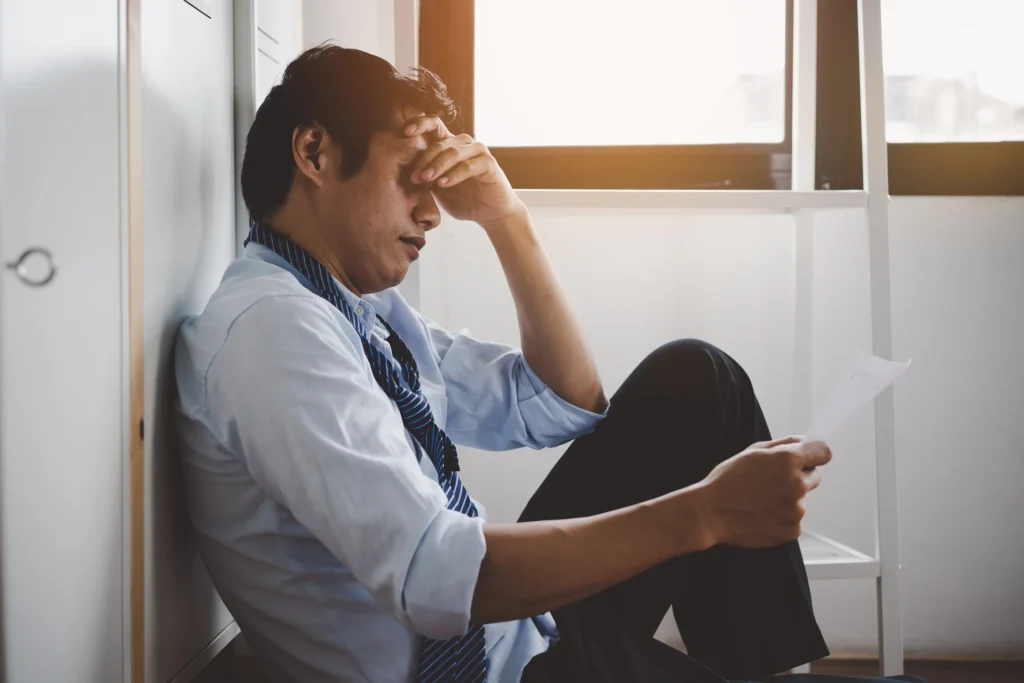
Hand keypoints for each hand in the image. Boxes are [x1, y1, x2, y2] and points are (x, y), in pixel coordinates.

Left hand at [404, 116, 525, 227]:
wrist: (489, 214)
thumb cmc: (462, 199)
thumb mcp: (437, 186)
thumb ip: (424, 175)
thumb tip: (399, 169)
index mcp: (450, 144)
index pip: (434, 125)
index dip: (420, 124)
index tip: (405, 132)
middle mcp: (464, 144)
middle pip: (440, 143)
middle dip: (424, 159)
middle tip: (415, 177)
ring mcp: (478, 152)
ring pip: (453, 152)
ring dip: (437, 165)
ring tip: (426, 179)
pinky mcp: (489, 164)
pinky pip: (468, 166)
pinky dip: (454, 174)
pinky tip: (443, 184)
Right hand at [697, 436, 831, 547]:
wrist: (711, 513)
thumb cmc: (727, 480)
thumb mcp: (752, 452)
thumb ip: (783, 444)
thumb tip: (804, 441)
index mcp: (788, 460)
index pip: (823, 452)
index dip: (815, 454)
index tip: (809, 458)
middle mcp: (797, 484)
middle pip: (813, 477)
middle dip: (798, 477)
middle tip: (772, 482)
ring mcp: (796, 510)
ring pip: (801, 500)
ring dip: (788, 500)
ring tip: (760, 501)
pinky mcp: (792, 530)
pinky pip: (794, 520)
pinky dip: (782, 518)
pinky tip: (762, 515)